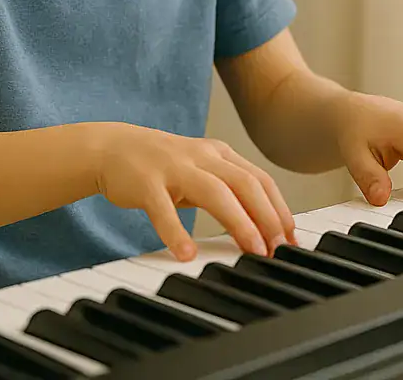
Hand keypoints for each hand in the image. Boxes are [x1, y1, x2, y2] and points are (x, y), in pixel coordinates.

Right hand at [91, 122, 293, 260]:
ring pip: (214, 192)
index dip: (279, 208)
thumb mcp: (201, 171)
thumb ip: (228, 191)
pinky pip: (162, 209)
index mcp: (220, 154)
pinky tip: (187, 254)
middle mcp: (202, 157)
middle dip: (267, 216)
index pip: (259, 179)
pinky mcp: (146, 183)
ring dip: (238, 222)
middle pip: (245, 183)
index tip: (291, 238)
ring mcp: (174, 167)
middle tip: (278, 248)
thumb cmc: (163, 166)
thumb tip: (262, 225)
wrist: (111, 148)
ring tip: (252, 250)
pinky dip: (176, 232)